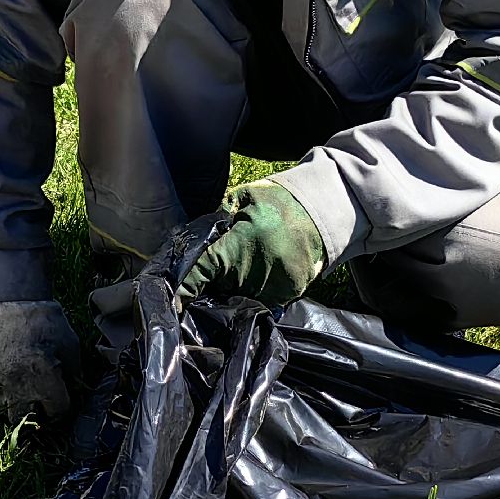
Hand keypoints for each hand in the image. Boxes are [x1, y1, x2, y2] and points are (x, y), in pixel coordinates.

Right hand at [0, 300, 80, 421]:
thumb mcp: (69, 341)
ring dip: (15, 401)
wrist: (6, 296)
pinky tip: (5, 372)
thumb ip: (74, 370)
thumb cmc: (42, 318)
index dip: (63, 405)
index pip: (58, 411)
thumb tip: (74, 386)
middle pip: (26, 419)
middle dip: (36, 412)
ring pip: (4, 407)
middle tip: (40, 398)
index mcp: (45, 381)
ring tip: (21, 385)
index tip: (61, 398)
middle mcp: (18, 388)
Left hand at [177, 179, 324, 304]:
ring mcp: (273, 285)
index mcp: (238, 245)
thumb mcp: (245, 198)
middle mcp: (254, 271)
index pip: (203, 270)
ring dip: (235, 289)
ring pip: (241, 297)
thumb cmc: (279, 202)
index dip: (187, 286)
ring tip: (240, 273)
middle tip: (216, 272)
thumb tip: (202, 231)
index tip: (176, 299)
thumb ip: (222, 213)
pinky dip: (257, 292)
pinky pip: (265, 300)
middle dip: (215, 283)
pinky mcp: (289, 293)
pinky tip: (259, 278)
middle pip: (221, 287)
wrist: (323, 211)